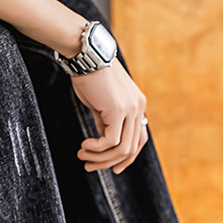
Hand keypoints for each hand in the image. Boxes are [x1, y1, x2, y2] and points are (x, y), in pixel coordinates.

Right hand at [71, 60, 148, 174]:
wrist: (85, 54)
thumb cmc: (89, 75)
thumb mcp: (101, 103)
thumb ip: (106, 121)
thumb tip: (103, 143)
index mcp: (137, 104)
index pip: (139, 139)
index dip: (127, 158)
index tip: (112, 168)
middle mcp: (139, 107)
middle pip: (131, 148)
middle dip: (109, 162)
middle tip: (89, 167)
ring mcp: (131, 109)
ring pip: (121, 148)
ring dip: (100, 158)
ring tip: (82, 157)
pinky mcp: (118, 110)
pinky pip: (110, 141)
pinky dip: (96, 149)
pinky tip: (84, 147)